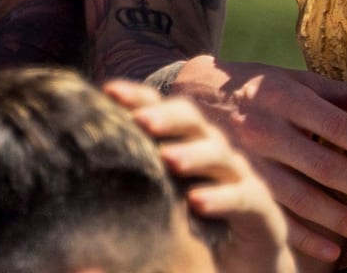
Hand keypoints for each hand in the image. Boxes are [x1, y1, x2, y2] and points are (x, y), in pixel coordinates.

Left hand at [106, 80, 295, 272]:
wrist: (248, 264)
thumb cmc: (195, 229)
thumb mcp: (162, 203)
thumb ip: (133, 188)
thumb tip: (85, 180)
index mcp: (187, 145)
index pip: (162, 111)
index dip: (139, 97)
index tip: (108, 91)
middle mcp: (214, 153)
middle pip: (192, 121)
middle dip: (166, 117)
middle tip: (140, 121)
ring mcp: (240, 178)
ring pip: (219, 155)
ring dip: (193, 154)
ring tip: (168, 159)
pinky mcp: (261, 210)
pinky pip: (243, 198)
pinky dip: (221, 197)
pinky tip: (198, 201)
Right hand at [167, 55, 346, 264]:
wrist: (184, 96)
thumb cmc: (250, 86)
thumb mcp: (290, 79)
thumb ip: (337, 92)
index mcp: (284, 96)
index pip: (336, 125)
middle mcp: (266, 129)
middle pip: (323, 165)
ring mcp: (247, 161)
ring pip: (301, 197)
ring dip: (340, 218)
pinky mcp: (233, 185)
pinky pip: (272, 216)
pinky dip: (303, 237)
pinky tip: (332, 250)